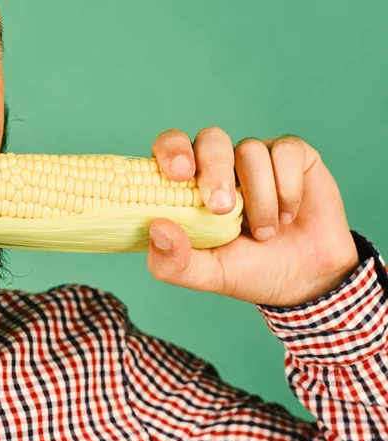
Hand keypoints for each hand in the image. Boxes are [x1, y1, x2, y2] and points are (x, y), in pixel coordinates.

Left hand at [147, 128, 359, 306]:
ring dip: (260, 197)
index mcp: (190, 186)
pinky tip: (288, 216)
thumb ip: (174, 262)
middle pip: (210, 139)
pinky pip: (287, 152)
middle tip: (222, 208)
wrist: (306, 280)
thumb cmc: (249, 271)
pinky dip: (287, 188)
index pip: (169, 148)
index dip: (171, 150)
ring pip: (251, 150)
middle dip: (215, 169)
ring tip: (265, 233)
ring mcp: (257, 159)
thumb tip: (156, 228)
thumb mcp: (208, 275)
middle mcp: (222, 166)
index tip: (178, 175)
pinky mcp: (293, 158)